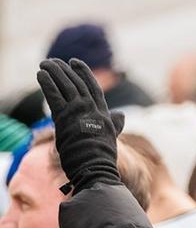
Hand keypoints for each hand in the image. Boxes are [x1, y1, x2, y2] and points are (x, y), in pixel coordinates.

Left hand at [35, 59, 124, 192]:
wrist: (94, 166)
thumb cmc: (102, 155)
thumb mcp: (111, 136)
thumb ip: (115, 124)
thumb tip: (121, 115)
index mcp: (103, 113)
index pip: (93, 87)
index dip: (84, 73)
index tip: (74, 63)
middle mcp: (91, 109)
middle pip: (76, 83)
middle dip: (65, 70)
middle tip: (55, 62)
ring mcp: (78, 112)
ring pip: (65, 85)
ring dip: (54, 72)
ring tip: (45, 63)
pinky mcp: (64, 117)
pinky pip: (54, 95)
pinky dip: (47, 83)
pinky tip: (40, 74)